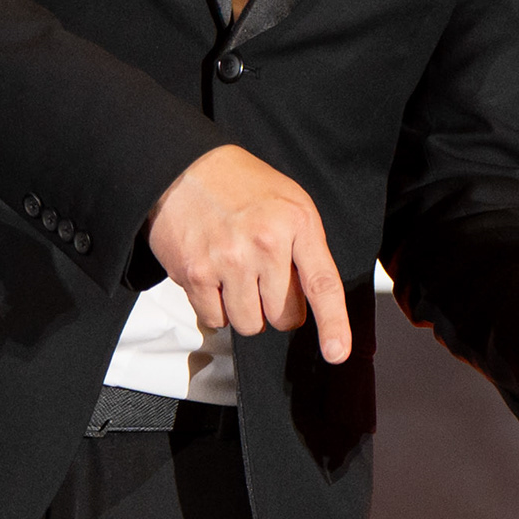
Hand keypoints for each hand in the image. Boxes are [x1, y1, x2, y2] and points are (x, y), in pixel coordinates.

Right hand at [147, 144, 349, 361]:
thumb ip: (306, 248)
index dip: (333, 324)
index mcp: (297, 224)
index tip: (336, 352)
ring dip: (245, 310)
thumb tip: (314, 299)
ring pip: (249, 324)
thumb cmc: (240, 186)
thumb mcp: (290, 203)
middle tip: (264, 281)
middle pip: (283, 316)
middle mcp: (265, 243)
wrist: (182, 167)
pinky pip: (215, 319)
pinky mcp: (195, 273)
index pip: (323, 284)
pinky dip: (215, 308)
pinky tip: (214, 278)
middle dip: (277, 308)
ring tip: (237, 277)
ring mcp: (228, 260)